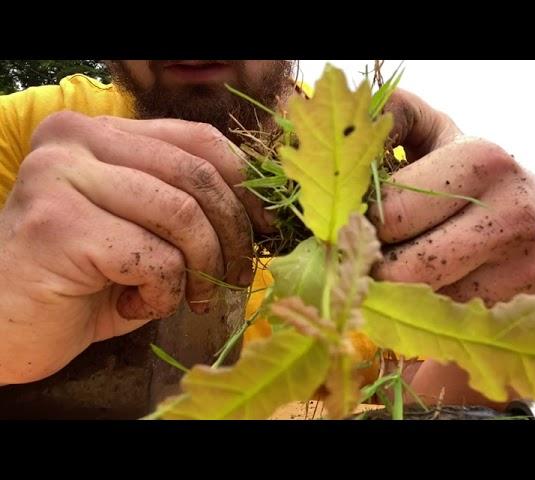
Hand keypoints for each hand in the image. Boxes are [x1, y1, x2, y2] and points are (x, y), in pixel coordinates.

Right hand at [0, 111, 270, 383]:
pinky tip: (134, 305)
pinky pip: (155, 259)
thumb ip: (182, 203)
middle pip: (197, 177)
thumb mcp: (140, 228)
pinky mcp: (60, 226)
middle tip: (237, 277)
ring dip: (202, 269)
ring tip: (190, 297)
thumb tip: (258, 210)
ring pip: (183, 217)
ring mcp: (62, 178)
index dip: (244, 185)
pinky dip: (164, 293)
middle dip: (233, 236)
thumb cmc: (82, 281)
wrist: (5, 325)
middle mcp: (76, 141)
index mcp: (101, 133)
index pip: (199, 140)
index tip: (264, 226)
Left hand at [368, 89, 534, 406]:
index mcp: (481, 160)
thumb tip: (346, 117)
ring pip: (429, 307)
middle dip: (376, 273)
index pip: (389, 215)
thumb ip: (392, 122)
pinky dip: (436, 326)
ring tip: (407, 282)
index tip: (349, 234)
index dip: (359, 229)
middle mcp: (517, 208)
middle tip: (369, 267)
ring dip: (404, 302)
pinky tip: (438, 304)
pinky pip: (460, 332)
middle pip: (405, 270)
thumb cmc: (465, 183)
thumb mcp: (431, 139)